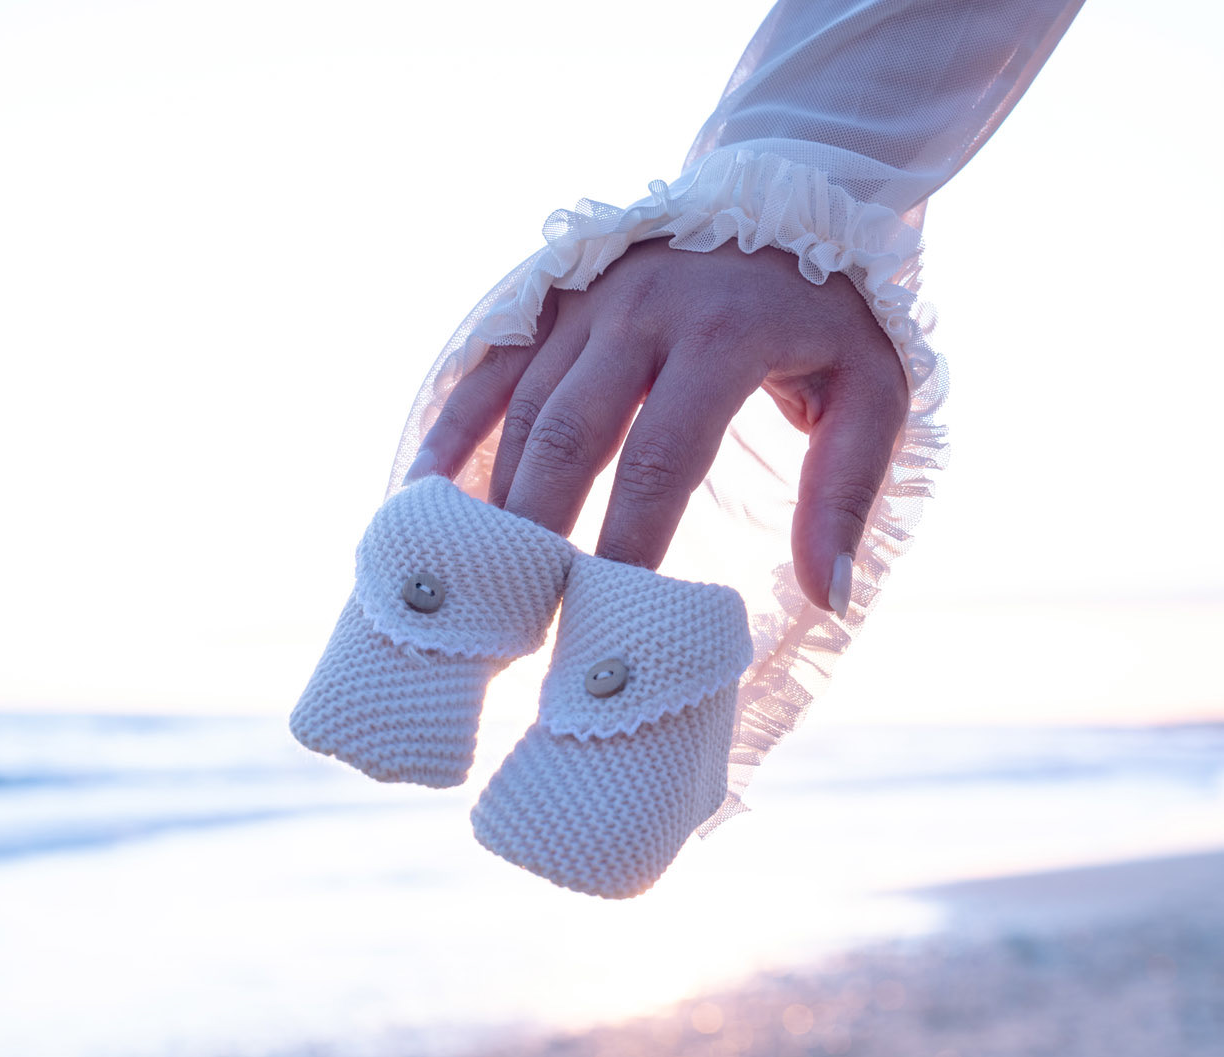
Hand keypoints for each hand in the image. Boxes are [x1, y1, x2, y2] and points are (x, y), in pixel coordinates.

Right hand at [406, 238, 908, 613]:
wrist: (789, 197)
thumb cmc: (832, 316)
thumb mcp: (873, 393)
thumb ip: (845, 492)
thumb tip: (831, 595)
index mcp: (724, 336)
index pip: (660, 461)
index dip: (627, 544)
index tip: (605, 617)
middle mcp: (642, 310)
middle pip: (571, 437)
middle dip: (542, 533)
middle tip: (521, 616)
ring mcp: (587, 300)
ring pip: (523, 408)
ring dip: (497, 496)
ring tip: (477, 575)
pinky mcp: (552, 297)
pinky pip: (491, 368)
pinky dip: (454, 430)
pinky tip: (425, 491)